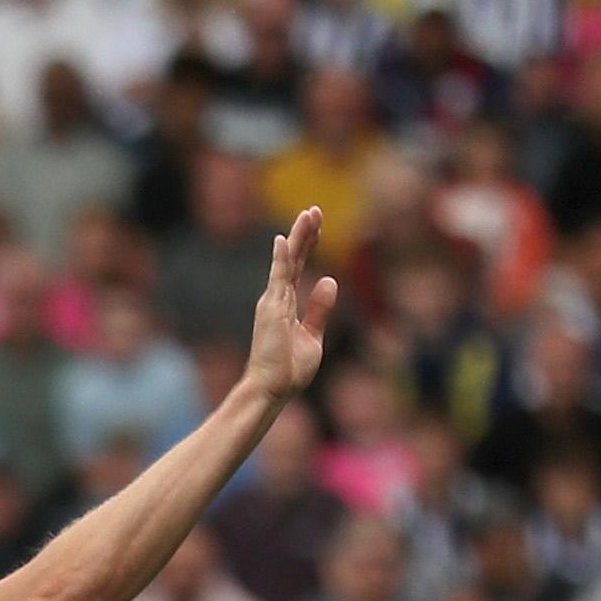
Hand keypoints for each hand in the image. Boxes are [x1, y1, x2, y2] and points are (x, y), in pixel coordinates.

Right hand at [244, 206, 338, 403]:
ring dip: (298, 238)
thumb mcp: (313, 336)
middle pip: (293, 259)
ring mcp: (273, 303)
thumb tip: (329, 280)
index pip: (299, 267)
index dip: (309, 245)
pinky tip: (283, 240)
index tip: (317, 224)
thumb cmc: (288, 370)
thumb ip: (319, 309)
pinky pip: (278, 280)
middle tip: (315, 209)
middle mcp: (277, 299)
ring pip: (287, 262)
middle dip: (305, 233)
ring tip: (309, 214)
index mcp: (287, 305)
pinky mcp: (271, 311)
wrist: (272, 391)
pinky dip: (281, 259)